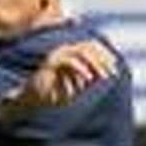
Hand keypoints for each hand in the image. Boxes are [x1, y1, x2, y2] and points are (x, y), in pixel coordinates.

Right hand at [0, 40, 116, 125]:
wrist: (31, 99)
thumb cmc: (53, 93)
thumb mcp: (76, 83)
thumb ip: (88, 75)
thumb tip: (105, 72)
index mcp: (69, 52)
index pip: (92, 46)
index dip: (105, 55)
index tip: (114, 67)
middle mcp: (63, 50)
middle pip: (89, 47)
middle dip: (103, 60)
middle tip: (111, 73)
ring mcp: (56, 55)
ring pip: (82, 52)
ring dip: (96, 64)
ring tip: (103, 77)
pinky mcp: (50, 63)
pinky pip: (70, 61)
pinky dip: (81, 70)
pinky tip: (89, 79)